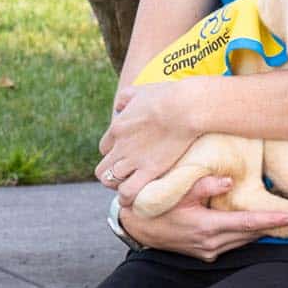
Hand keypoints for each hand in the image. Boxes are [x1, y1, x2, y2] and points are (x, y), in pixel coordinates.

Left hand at [97, 84, 198, 205]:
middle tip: (126, 175)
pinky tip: (134, 198)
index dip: (114, 153)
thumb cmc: (169, 96)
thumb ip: (126, 97)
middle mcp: (121, 146)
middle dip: (111, 173)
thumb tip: (119, 105)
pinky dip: (127, 197)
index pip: (105, 147)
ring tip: (129, 189)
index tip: (126, 155)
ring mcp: (133, 159)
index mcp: (118, 128)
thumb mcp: (141, 90)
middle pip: (102, 168)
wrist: (185, 106)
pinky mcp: (149, 170)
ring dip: (118, 186)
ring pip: (110, 181)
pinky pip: (128, 191)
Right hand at [117, 176, 287, 261]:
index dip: (272, 221)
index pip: (248, 224)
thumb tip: (228, 180)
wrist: (138, 228)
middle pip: (251, 234)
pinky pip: (234, 244)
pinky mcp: (206, 254)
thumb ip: (204, 185)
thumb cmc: (157, 207)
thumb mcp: (178, 192)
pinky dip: (247, 235)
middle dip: (274, 226)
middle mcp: (211, 243)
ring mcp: (208, 251)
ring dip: (262, 231)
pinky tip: (258, 225)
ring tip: (285, 219)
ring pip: (244, 241)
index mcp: (207, 227)